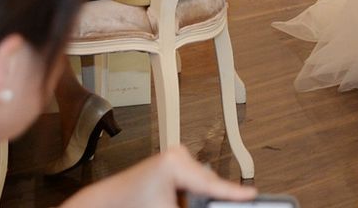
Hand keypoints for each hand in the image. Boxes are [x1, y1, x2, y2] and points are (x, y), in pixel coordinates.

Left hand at [61, 145, 253, 207]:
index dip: (233, 192)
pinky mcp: (169, 168)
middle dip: (209, 200)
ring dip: (198, 200)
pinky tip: (182, 202)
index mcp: (176, 162)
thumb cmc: (131, 206)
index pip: (211, 183)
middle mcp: (177, 156)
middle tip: (228, 201)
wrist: (105, 205)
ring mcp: (173, 159)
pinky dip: (189, 197)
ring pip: (199, 186)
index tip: (252, 195)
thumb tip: (214, 205)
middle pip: (206, 185)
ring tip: (187, 201)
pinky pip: (189, 186)